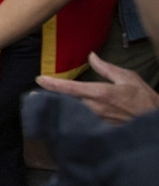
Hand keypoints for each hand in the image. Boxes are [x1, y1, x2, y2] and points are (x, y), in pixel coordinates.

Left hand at [36, 52, 158, 124]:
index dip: (53, 84)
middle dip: (52, 97)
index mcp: (100, 93)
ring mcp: (97, 121)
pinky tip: (65, 115)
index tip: (39, 80)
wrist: (156, 121)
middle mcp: (95, 109)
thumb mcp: (127, 77)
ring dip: (60, 107)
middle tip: (38, 92)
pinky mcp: (100, 130)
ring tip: (47, 102)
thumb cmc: (143, 98)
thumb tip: (91, 56)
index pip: (71, 88)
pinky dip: (72, 117)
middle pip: (66, 102)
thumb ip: (106, 68)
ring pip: (72, 112)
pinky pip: (81, 122)